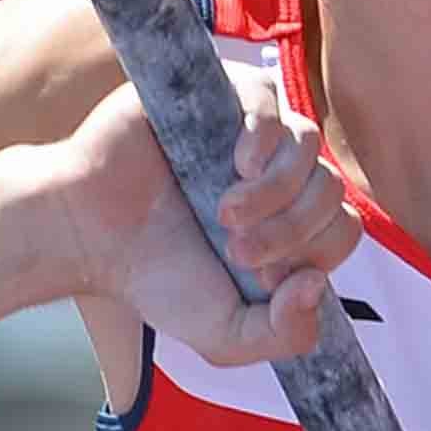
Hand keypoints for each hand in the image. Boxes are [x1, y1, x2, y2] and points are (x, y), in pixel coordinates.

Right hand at [24, 79, 359, 366]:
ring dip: (276, 191)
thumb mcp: (225, 335)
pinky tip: (237, 165)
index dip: (315, 254)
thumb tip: (318, 284)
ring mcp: (249, 131)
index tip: (260, 276)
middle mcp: (276, 175)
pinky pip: (271, 100)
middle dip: (291, 230)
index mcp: (287, 224)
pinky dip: (264, 135)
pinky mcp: (217, 95)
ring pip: (307, 144)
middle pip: (329, 188)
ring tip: (224, 213)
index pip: (342, 229)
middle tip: (235, 249)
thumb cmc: (153, 278)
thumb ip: (284, 335)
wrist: (87, 237)